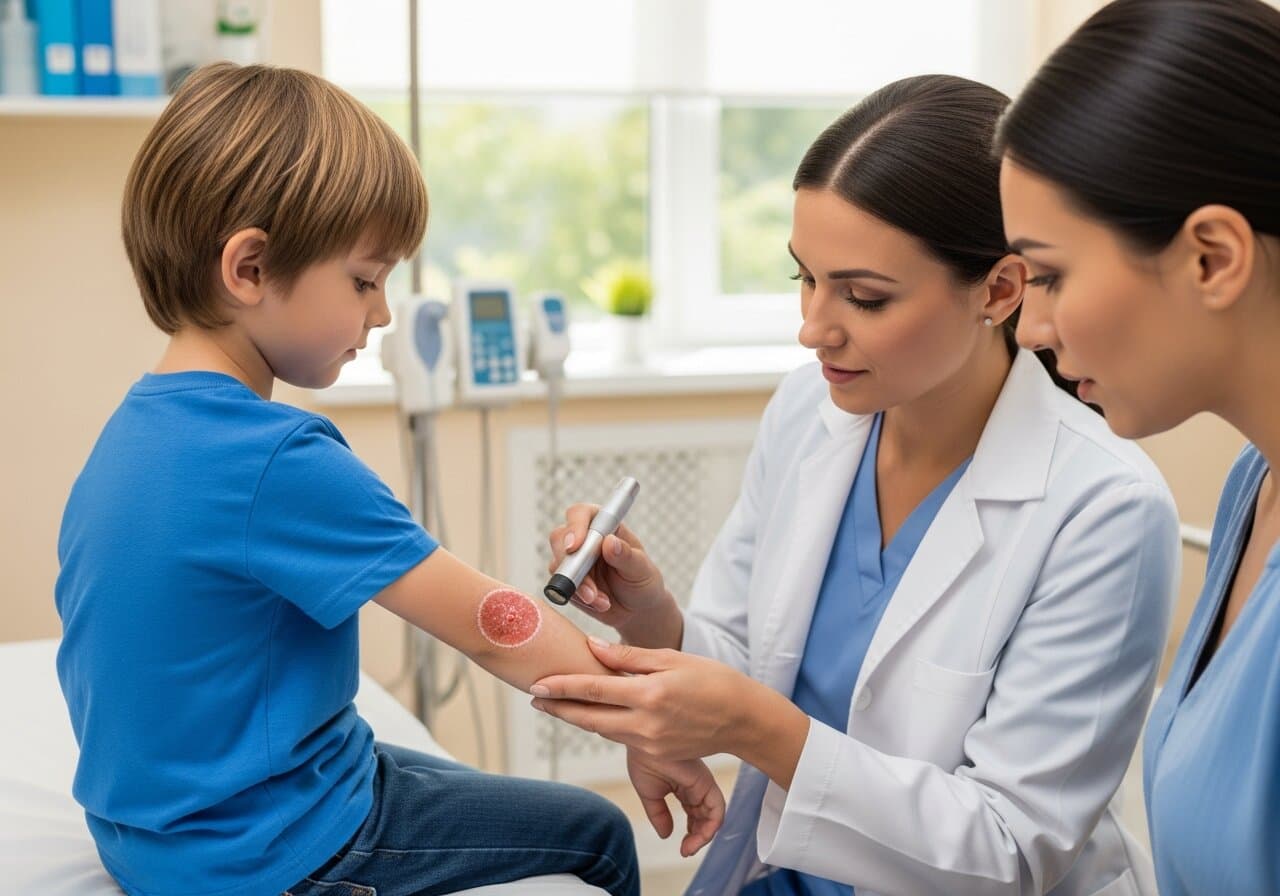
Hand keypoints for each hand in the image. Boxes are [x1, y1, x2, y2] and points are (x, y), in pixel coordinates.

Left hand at [532, 637, 753, 761]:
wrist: (742, 718)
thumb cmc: (711, 681)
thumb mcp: (671, 659)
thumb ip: (630, 656)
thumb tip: (594, 648)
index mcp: (649, 694)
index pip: (594, 690)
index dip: (562, 687)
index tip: (537, 683)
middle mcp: (646, 724)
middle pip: (589, 717)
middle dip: (559, 708)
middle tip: (534, 698)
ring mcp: (651, 744)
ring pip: (603, 730)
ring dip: (577, 718)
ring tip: (555, 705)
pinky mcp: (657, 756)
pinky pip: (622, 739)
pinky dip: (603, 726)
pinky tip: (591, 716)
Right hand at [548, 505, 680, 646]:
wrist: (638, 609)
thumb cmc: (642, 581)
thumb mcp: (641, 568)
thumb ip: (626, 555)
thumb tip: (609, 542)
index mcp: (604, 525)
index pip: (581, 514)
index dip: (574, 527)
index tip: (575, 546)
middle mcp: (584, 538)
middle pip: (559, 539)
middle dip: (571, 564)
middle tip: (588, 587)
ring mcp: (572, 560)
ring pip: (558, 567)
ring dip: (579, 587)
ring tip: (603, 601)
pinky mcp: (567, 581)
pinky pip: (562, 588)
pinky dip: (580, 599)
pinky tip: (601, 604)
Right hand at [626, 748, 724, 856]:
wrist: (644, 742)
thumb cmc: (643, 757)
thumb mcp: (650, 793)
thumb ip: (659, 814)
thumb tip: (666, 834)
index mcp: (683, 788)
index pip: (694, 815)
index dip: (691, 834)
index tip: (681, 848)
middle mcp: (696, 787)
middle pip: (705, 818)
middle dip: (697, 838)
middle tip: (686, 851)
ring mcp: (702, 785)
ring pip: (713, 817)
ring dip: (704, 837)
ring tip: (689, 848)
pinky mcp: (706, 783)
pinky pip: (717, 809)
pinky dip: (711, 828)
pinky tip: (695, 838)